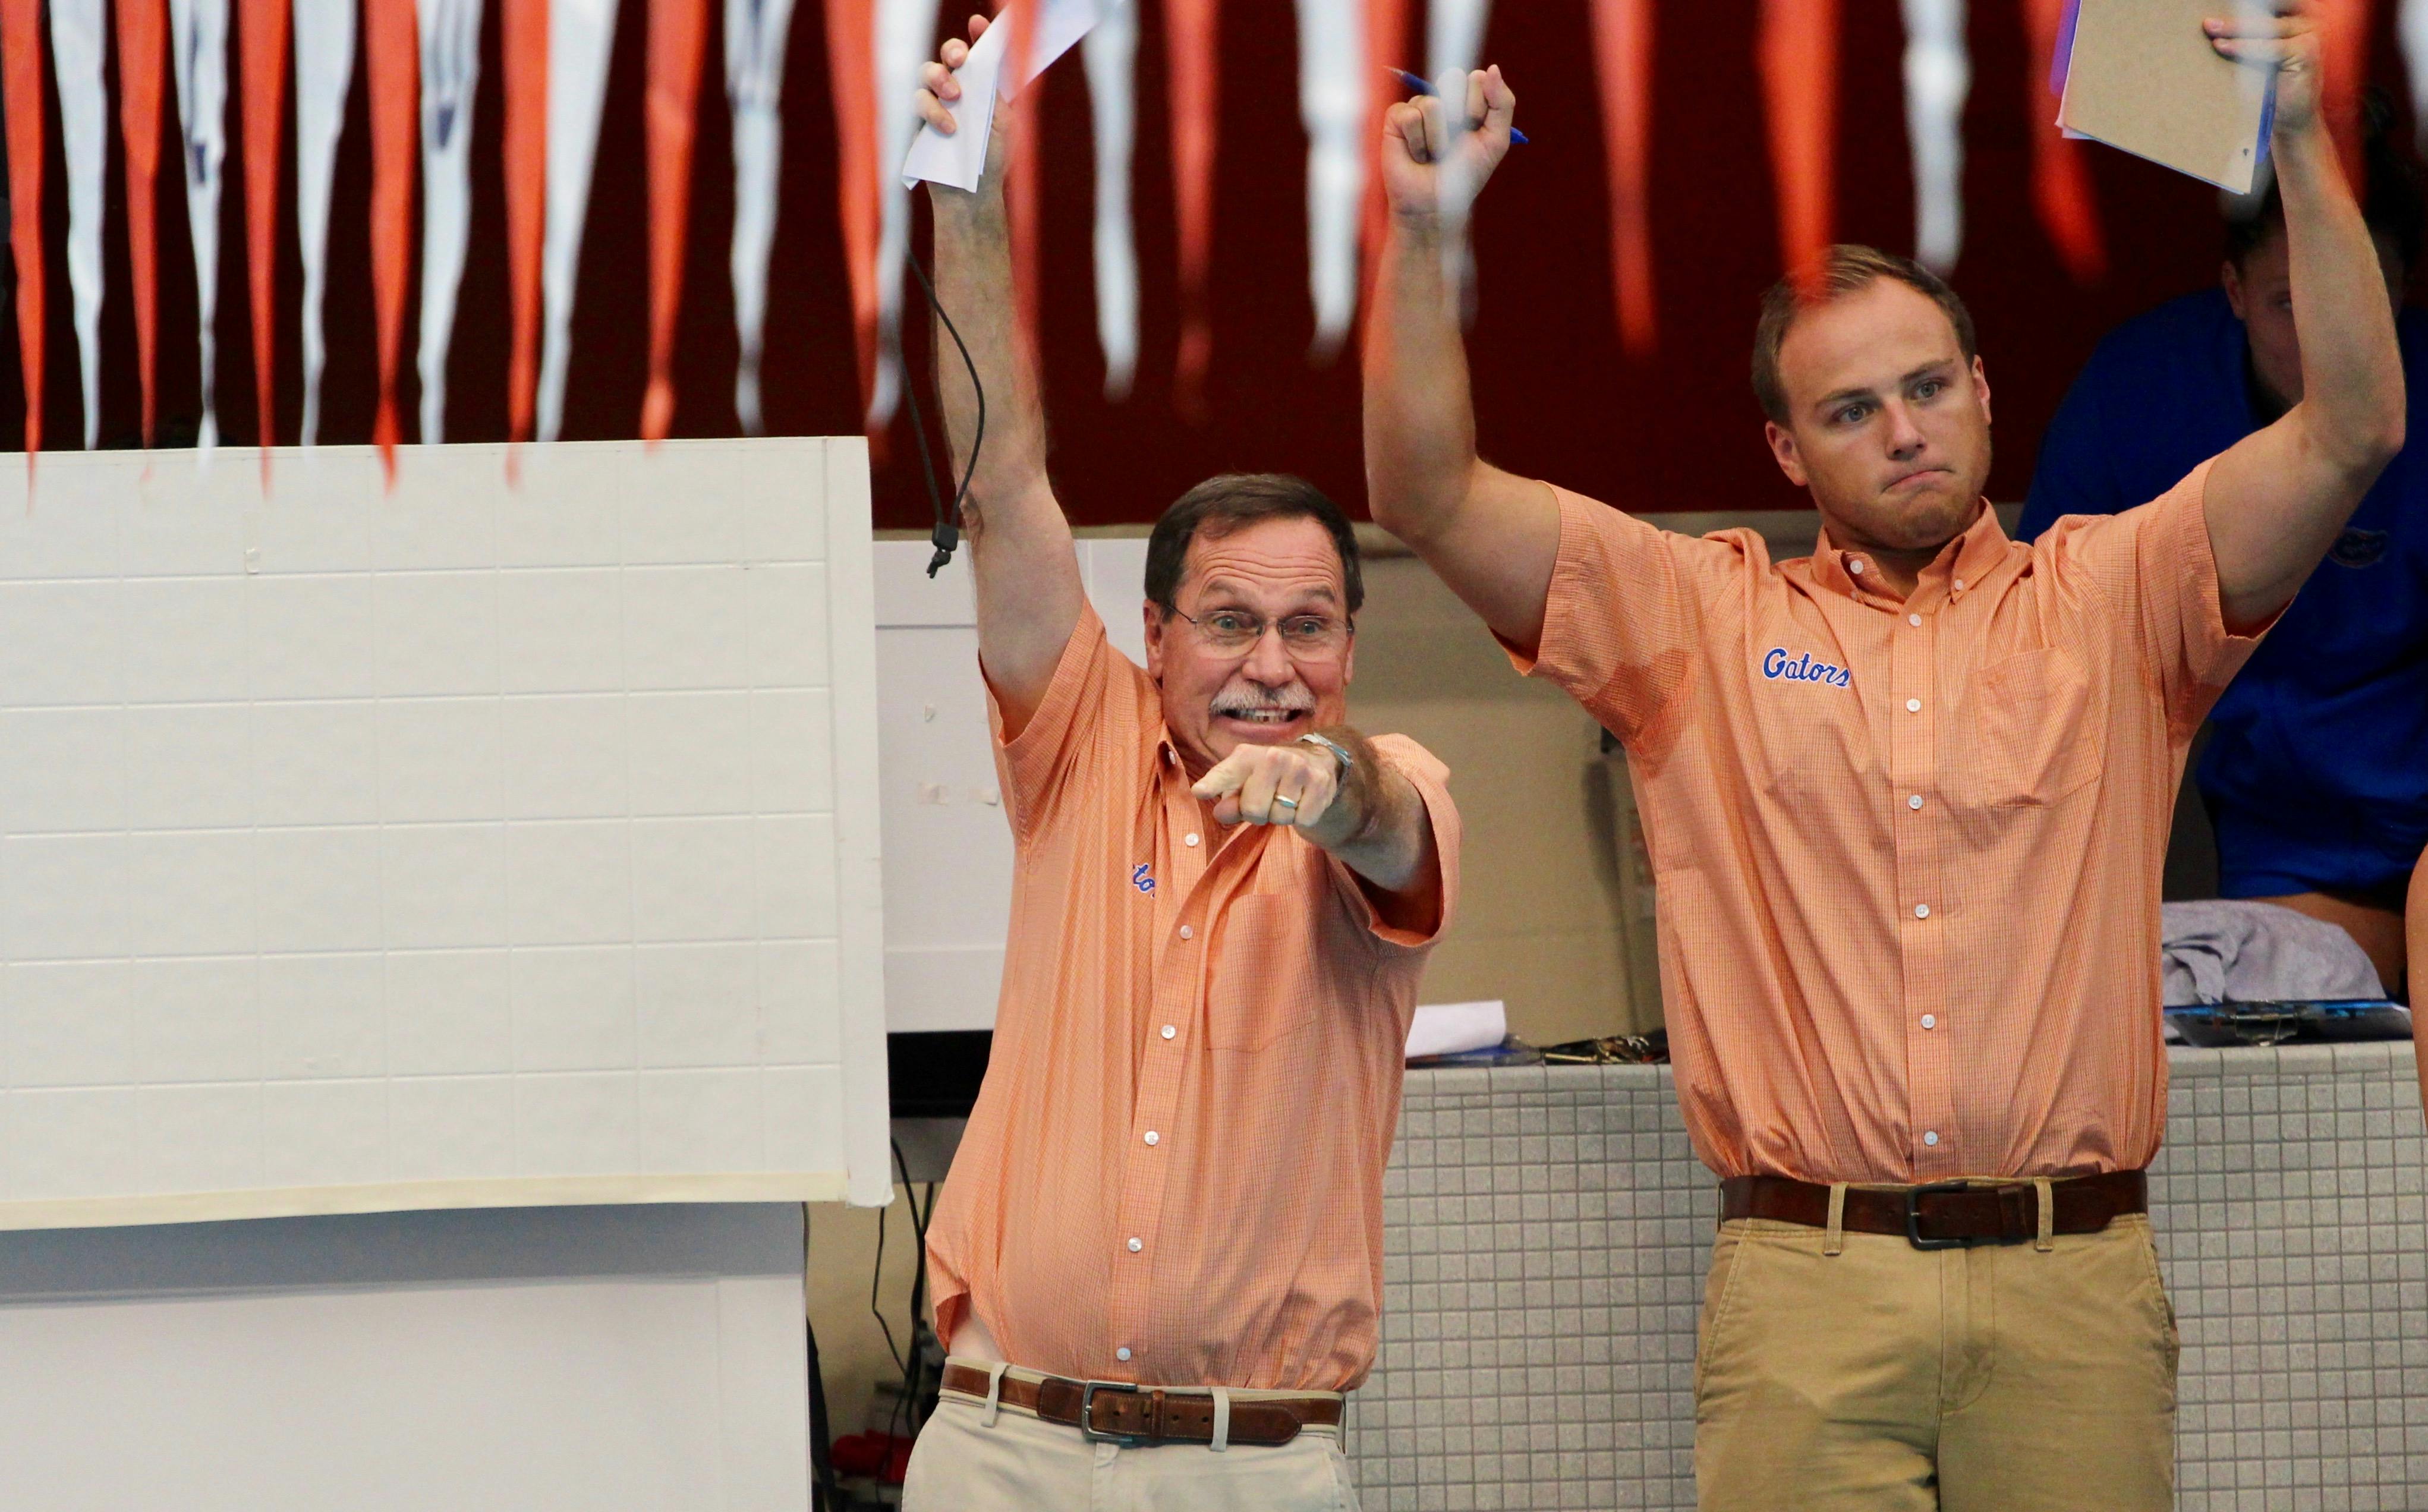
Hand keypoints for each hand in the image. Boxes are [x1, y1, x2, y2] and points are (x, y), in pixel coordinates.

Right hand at [914, 13, 1010, 194]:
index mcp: (981, 89)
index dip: (977, 37)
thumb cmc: (992, 162)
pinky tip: (948, 128)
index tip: (978, 24)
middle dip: (951, 51)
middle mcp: (957, 92)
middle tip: (959, 59)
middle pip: (946, 57)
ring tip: (954, 99)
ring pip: (926, 75)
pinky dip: (933, 111)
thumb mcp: (1003, 125)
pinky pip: (916, 103)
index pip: (977, 56)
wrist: (972, 197)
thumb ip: (994, 94)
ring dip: (939, 81)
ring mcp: (935, 105)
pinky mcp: (917, 123)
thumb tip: (985, 64)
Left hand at [1192, 738, 1356, 839]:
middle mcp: (1273, 756)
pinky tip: (1302, 801)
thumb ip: (1229, 801)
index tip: (1200, 792)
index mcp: (1246, 756)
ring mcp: (1299, 768)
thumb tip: (1222, 812)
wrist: (1315, 763)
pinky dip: (1301, 818)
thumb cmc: (1269, 778)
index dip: (1213, 784)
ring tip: (1285, 799)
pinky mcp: (1320, 783)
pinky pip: (1302, 820)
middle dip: (1258, 814)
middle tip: (1267, 801)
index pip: (1226, 773)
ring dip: (1281, 816)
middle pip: (1254, 810)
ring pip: (1280, 817)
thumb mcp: (1244, 785)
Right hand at [1380, 65, 1517, 221]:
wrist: (1437, 204)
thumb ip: (1502, 103)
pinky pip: (1411, 117)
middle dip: (1459, 116)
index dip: (1478, 107)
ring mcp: (1418, 106)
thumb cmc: (1465, 175)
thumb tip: (1492, 68)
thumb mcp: (1496, 140)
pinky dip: (1418, 143)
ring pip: (1432, 105)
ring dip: (1438, 140)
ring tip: (1433, 155)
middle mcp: (1443, 98)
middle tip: (1454, 142)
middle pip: (1453, 78)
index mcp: (1468, 99)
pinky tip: (1416, 155)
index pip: (1477, 78)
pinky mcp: (1396, 118)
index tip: (1474, 130)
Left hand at [2206, 3, 2322, 136]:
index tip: (2219, 1)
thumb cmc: (2273, 82)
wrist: (2291, 117)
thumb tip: (2215, 21)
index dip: (2247, 3)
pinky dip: (2243, 47)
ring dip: (2235, 27)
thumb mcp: (2262, 51)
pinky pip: (2269, 46)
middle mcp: (2310, 18)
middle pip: (2267, 9)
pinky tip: (2222, 46)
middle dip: (2238, 12)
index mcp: (2301, 13)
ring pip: (2266, 27)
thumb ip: (2252, 32)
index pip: (2274, 1)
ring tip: (2210, 29)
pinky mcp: (2307, 51)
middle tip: (2209, 18)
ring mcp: (2312, 33)